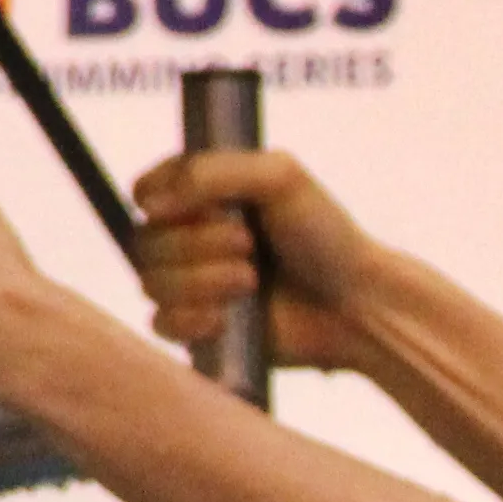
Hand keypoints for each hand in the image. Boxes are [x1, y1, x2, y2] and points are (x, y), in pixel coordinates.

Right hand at [134, 147, 385, 369]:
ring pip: (151, 283)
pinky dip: (190, 319)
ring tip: (251, 281)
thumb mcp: (280, 177)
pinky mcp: (200, 329)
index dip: (162, 199)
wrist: (357, 304)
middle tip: (249, 246)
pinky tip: (225, 319)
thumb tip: (148, 203)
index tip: (203, 207)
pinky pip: (162, 325)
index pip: (146, 191)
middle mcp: (192, 238)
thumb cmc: (325, 235)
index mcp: (205, 195)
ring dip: (200, 281)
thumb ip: (213, 172)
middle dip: (196, 243)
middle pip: (145, 241)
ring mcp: (193, 286)